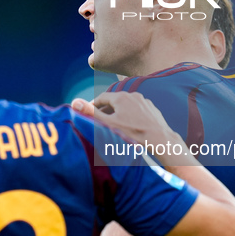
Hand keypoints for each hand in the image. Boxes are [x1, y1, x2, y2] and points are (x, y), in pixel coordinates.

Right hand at [72, 92, 186, 159]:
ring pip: (126, 105)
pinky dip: (130, 115)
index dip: (93, 105)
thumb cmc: (133, 134)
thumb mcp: (109, 124)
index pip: (101, 98)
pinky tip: (129, 126)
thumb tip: (74, 102)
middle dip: (105, 110)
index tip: (88, 113)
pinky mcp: (152, 109)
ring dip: (118, 112)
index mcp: (121, 97)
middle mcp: (133, 95)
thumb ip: (91, 113)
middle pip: (114, 101)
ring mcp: (144, 101)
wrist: (160, 140)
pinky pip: (136, 110)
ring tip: (113, 124)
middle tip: (99, 120)